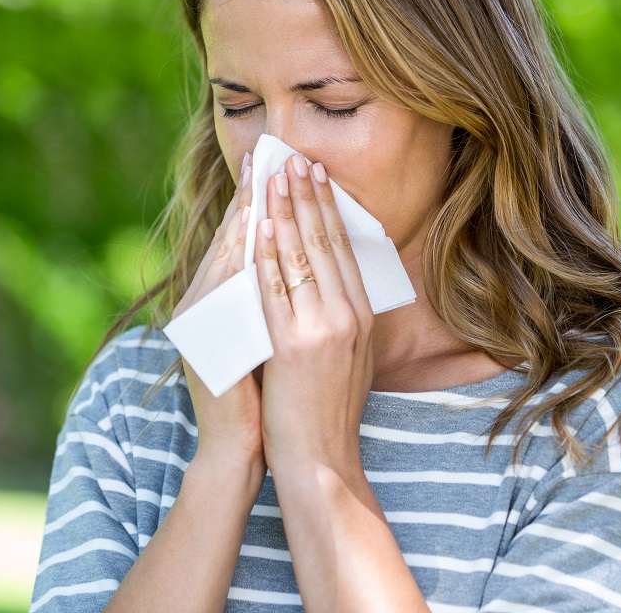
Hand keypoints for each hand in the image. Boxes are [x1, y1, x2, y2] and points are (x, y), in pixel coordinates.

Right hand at [174, 153, 264, 473]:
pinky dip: (241, 255)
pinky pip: (225, 286)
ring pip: (225, 253)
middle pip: (229, 237)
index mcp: (215, 302)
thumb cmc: (261, 395)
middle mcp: (200, 303)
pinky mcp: (205, 336)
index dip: (254, 201)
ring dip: (249, 212)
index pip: (238, 240)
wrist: (241, 448)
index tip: (272, 165)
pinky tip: (256, 229)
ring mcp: (200, 319)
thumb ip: (271, 299)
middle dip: (251, 194)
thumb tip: (297, 258)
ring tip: (268, 176)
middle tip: (269, 153)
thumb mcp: (264, 336)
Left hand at [254, 155, 373, 476]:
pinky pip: (276, 288)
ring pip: (301, 256)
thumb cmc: (329, 412)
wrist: (321, 461)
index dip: (329, 208)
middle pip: (326, 242)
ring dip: (286, 211)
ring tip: (274, 176)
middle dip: (308, 197)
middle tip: (295, 159)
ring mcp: (322, 329)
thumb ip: (343, 318)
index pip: (345, 249)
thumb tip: (332, 282)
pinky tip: (258, 226)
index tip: (316, 175)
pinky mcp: (293, 345)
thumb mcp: (352, 358)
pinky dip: (266, 253)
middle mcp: (348, 316)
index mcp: (362, 317)